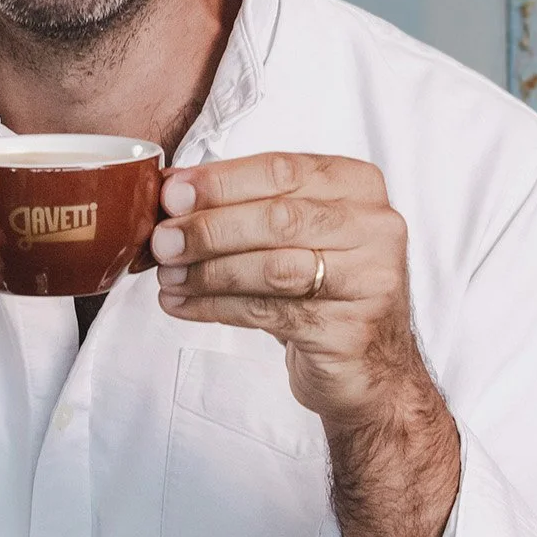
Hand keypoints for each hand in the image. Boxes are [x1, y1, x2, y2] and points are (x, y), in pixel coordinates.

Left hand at [150, 152, 423, 428]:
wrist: (371, 366)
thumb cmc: (320, 285)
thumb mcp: (292, 233)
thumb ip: (242, 203)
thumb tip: (172, 189)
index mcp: (357, 184)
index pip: (282, 170)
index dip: (220, 181)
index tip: (171, 194)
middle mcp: (375, 226)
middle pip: (278, 218)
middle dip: (209, 228)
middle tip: (161, 240)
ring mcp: (370, 279)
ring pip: (273, 268)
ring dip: (208, 271)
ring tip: (167, 275)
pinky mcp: (351, 330)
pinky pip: (270, 312)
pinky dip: (216, 307)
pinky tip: (182, 304)